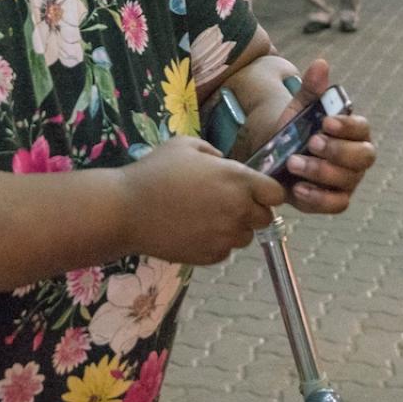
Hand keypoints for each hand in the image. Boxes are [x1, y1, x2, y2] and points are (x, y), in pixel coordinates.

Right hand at [121, 137, 285, 264]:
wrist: (125, 210)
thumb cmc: (154, 171)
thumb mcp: (186, 145)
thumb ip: (215, 153)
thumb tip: (226, 165)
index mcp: (237, 180)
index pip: (276, 193)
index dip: (266, 191)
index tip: (251, 189)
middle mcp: (237, 210)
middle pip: (265, 218)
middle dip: (251, 211)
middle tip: (226, 203)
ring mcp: (224, 237)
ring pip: (245, 237)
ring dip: (233, 228)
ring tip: (205, 216)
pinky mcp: (210, 256)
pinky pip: (224, 251)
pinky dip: (215, 243)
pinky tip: (193, 230)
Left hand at [261, 60, 376, 214]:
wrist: (275, 157)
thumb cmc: (294, 131)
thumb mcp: (299, 109)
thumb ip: (311, 89)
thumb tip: (321, 64)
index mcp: (353, 131)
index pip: (362, 128)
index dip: (347, 126)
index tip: (326, 122)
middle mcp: (357, 157)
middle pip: (363, 157)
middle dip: (337, 150)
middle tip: (311, 142)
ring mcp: (349, 181)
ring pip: (348, 180)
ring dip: (321, 172)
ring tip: (293, 162)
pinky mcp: (335, 200)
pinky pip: (336, 204)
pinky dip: (319, 198)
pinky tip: (298, 188)